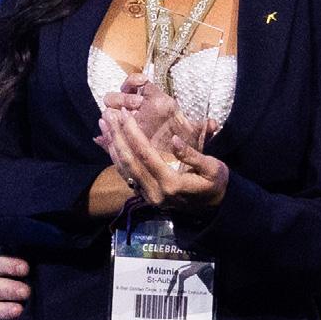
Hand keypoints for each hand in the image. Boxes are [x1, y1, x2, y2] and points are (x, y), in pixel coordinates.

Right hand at [0, 248, 30, 319]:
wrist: (33, 280)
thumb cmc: (29, 261)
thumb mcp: (26, 249)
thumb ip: (27, 247)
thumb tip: (44, 242)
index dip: (8, 265)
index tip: (26, 268)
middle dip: (7, 289)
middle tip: (26, 292)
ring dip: (1, 310)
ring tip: (19, 311)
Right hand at [95, 74, 215, 152]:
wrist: (183, 164)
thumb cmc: (190, 144)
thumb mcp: (198, 138)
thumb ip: (204, 130)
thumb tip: (213, 124)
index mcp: (159, 103)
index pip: (141, 84)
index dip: (134, 81)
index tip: (137, 83)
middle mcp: (144, 110)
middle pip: (124, 96)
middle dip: (120, 98)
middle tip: (120, 105)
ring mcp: (133, 123)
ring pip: (114, 112)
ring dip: (111, 113)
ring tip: (110, 118)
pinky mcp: (126, 139)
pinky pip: (113, 134)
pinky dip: (106, 137)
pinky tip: (100, 138)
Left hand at [100, 107, 228, 209]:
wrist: (215, 205)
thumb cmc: (216, 182)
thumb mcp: (212, 167)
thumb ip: (192, 155)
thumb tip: (175, 140)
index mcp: (172, 183)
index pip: (145, 155)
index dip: (133, 133)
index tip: (125, 114)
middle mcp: (155, 192)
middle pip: (129, 161)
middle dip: (117, 136)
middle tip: (108, 115)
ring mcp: (149, 196)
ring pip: (124, 169)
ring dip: (112, 145)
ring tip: (104, 124)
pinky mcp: (146, 196)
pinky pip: (126, 175)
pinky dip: (116, 157)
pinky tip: (110, 142)